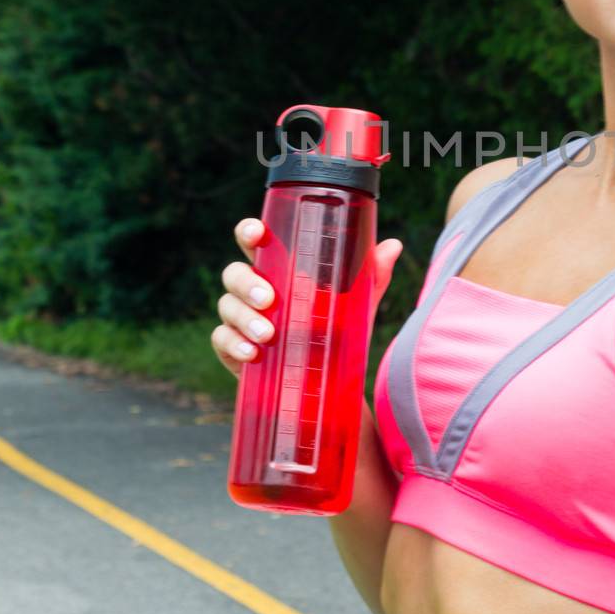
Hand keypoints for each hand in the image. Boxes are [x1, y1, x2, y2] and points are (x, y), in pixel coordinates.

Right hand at [210, 216, 403, 377]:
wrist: (328, 381)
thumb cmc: (335, 329)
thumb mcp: (356, 303)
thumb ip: (371, 275)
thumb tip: (393, 246)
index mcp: (278, 268)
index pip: (255, 242)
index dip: (249, 232)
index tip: (257, 232)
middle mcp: (254, 289)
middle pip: (234, 273)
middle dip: (246, 283)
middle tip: (268, 299)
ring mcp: (240, 318)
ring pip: (227, 307)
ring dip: (244, 318)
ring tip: (267, 334)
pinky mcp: (232, 348)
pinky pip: (221, 340)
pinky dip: (234, 345)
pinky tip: (252, 354)